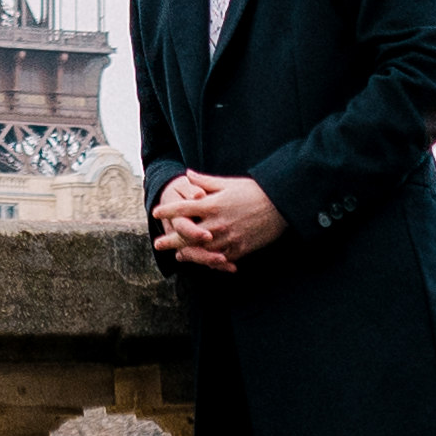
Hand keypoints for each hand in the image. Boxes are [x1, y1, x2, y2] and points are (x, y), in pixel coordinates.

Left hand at [149, 168, 279, 271]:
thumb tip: (187, 174)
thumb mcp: (228, 183)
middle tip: (158, 244)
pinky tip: (203, 261)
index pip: (183, 208)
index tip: (155, 212)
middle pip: (187, 235)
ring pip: (201, 251)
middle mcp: (217, 224)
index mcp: (212, 205)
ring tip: (178, 255)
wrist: (281, 205)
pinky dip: (209, 261)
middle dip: (171, 240)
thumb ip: (205, 181)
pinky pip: (220, 259)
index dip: (167, 210)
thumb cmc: (254, 191)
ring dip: (187, 253)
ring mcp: (228, 239)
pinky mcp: (239, 250)